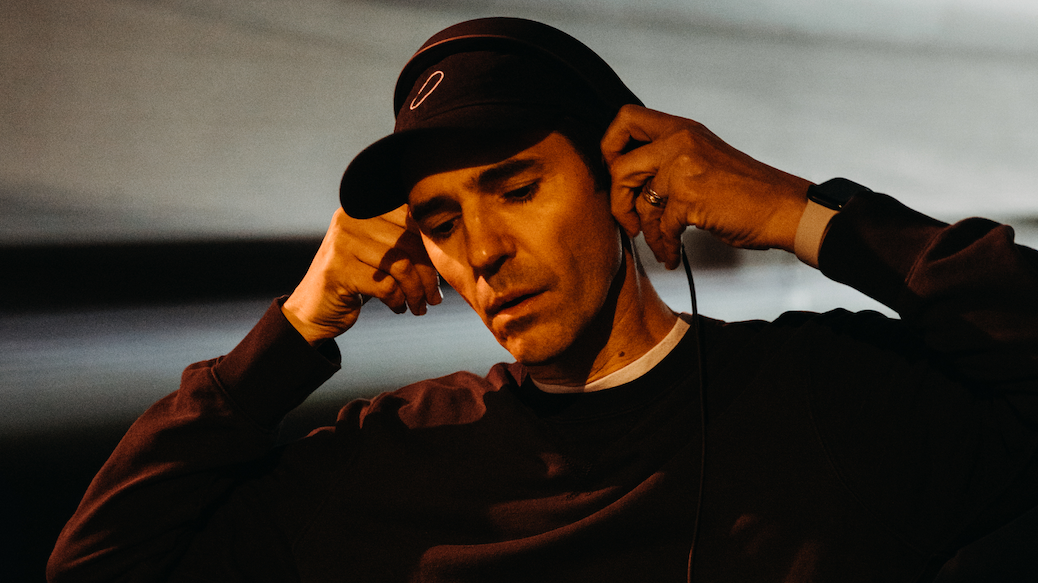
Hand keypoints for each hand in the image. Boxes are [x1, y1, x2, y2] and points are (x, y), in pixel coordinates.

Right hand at [282, 207, 441, 344]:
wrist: (314, 310)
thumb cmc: (357, 279)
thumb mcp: (380, 253)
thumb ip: (404, 239)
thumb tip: (450, 241)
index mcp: (362, 208)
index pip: (411, 217)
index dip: (431, 245)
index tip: (441, 269)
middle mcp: (349, 219)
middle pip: (409, 242)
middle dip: (429, 274)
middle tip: (435, 296)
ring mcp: (341, 244)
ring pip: (401, 266)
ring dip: (416, 291)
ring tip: (420, 306)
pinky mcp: (338, 271)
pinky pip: (386, 286)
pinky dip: (398, 300)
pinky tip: (398, 307)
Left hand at [601, 105, 811, 268]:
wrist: (783, 207)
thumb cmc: (747, 189)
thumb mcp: (702, 156)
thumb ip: (668, 158)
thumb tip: (631, 178)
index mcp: (681, 129)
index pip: (626, 118)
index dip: (611, 146)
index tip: (616, 171)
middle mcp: (680, 142)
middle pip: (621, 165)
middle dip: (618, 200)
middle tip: (629, 219)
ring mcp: (684, 168)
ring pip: (640, 201)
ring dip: (646, 231)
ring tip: (657, 242)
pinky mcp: (690, 198)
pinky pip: (661, 227)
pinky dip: (665, 246)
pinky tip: (672, 254)